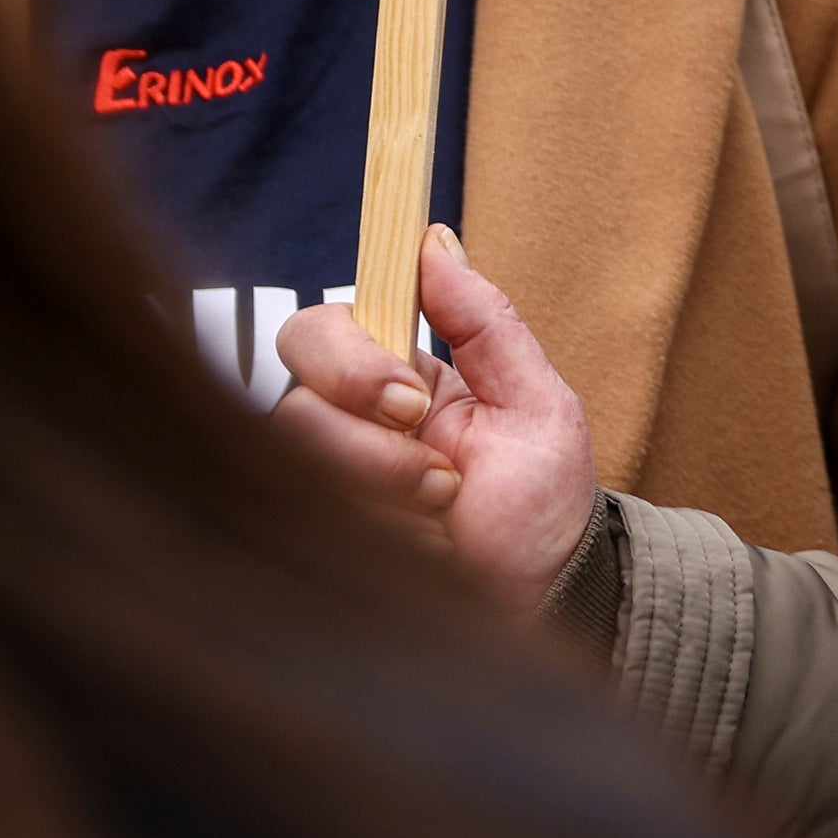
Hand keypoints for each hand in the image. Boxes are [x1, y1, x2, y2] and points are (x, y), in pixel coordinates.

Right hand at [274, 229, 595, 621]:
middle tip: (431, 457)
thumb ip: (485, 322)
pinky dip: (373, 531)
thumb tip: (433, 239)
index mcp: (394, 381)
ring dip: (381, 482)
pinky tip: (421, 548)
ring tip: (445, 507)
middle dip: (360, 421)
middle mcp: (346, 427)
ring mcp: (322, 485)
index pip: (320, 332)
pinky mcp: (312, 537)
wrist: (547, 598)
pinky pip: (295, 517)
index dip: (350, 356)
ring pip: (293, 452)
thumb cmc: (544, 502)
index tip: (412, 395)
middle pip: (291, 388)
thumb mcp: (537, 402)